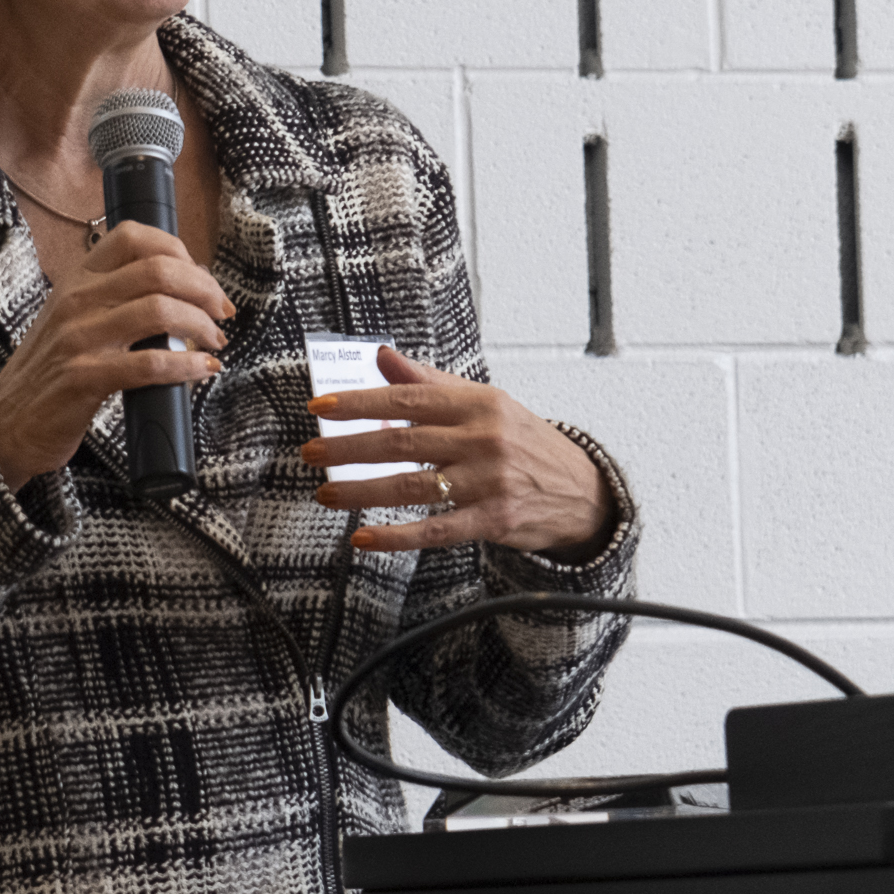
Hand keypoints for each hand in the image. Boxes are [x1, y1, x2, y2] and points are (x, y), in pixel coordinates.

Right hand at [0, 222, 232, 485]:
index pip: (132, 236)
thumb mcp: (73, 320)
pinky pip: (151, 363)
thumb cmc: (51, 372)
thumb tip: (180, 290)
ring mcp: (79, 338)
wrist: (7, 423)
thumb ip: (113, 299)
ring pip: (160, 311)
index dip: (179, 250)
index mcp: (76, 280)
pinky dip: (188, 365)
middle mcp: (77, 300)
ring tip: (215, 341)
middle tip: (222, 312)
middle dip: (204, 289)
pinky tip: (203, 369)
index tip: (201, 277)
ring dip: (201, 325)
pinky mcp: (85, 378)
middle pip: (158, 270)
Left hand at [299, 347, 612, 558]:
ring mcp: (488, 481)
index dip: (360, 402)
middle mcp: (483, 438)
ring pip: (412, 486)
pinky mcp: (494, 520)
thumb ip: (430, 382)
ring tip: (326, 493)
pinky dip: (396, 536)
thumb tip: (382, 356)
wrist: (582, 491)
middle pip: (402, 441)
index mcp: (477, 403)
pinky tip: (363, 537)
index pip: (407, 398)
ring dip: (362, 490)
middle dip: (349, 447)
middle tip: (311, 453)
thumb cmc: (524, 442)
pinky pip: (435, 530)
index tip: (321, 407)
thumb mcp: (484, 403)